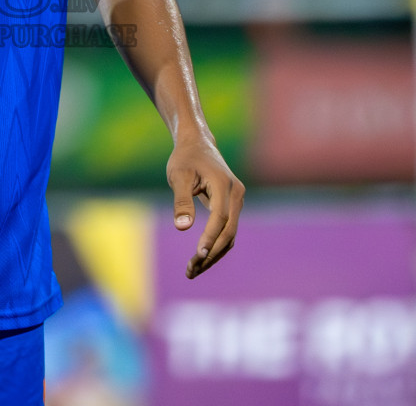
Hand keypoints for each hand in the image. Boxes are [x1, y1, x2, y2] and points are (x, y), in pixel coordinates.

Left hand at [167, 135, 244, 278]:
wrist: (197, 144)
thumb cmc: (185, 159)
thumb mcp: (178, 176)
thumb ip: (181, 201)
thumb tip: (182, 227)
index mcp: (224, 185)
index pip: (220, 218)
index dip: (210, 238)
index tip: (197, 256)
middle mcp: (236, 194)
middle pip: (228, 231)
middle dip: (211, 253)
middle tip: (190, 271)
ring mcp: (237, 201)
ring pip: (229, 235)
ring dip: (213, 254)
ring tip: (192, 270)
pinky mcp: (232, 206)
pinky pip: (227, 230)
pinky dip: (215, 245)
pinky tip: (200, 258)